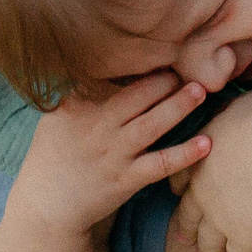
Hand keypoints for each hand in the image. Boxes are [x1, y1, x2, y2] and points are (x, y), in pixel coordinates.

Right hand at [12, 73, 214, 235]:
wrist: (45, 205)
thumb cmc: (53, 155)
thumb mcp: (58, 117)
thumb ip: (81, 91)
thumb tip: (106, 60)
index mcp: (79, 106)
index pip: (110, 77)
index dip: (137, 62)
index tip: (160, 46)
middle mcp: (97, 127)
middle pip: (135, 97)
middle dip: (163, 80)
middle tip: (188, 66)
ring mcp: (113, 154)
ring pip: (150, 125)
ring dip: (177, 107)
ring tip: (200, 91)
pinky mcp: (126, 180)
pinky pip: (159, 164)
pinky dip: (183, 154)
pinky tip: (206, 142)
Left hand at [171, 91, 251, 251]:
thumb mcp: (242, 104)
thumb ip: (229, 112)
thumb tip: (233, 110)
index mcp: (198, 161)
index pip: (179, 181)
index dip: (183, 189)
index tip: (184, 193)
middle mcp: (202, 194)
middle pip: (188, 218)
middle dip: (187, 228)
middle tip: (186, 238)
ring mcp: (221, 221)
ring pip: (209, 244)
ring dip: (210, 250)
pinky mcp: (245, 240)